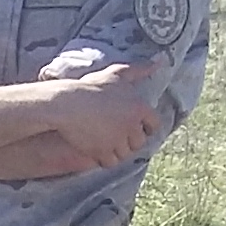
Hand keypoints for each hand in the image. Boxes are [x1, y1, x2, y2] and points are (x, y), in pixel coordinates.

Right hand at [43, 60, 163, 168]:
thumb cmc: (91, 87)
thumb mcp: (117, 73)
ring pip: (124, 154)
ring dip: (116, 151)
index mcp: (139, 108)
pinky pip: (110, 162)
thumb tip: (159, 63)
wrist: (67, 104)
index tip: (137, 129)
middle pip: (138, 143)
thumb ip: (139, 70)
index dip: (146, 129)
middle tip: (116, 136)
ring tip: (105, 143)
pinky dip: (104, 159)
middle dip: (129, 141)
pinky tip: (97, 151)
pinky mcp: (103, 152)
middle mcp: (132, 126)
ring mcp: (117, 140)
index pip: (154, 125)